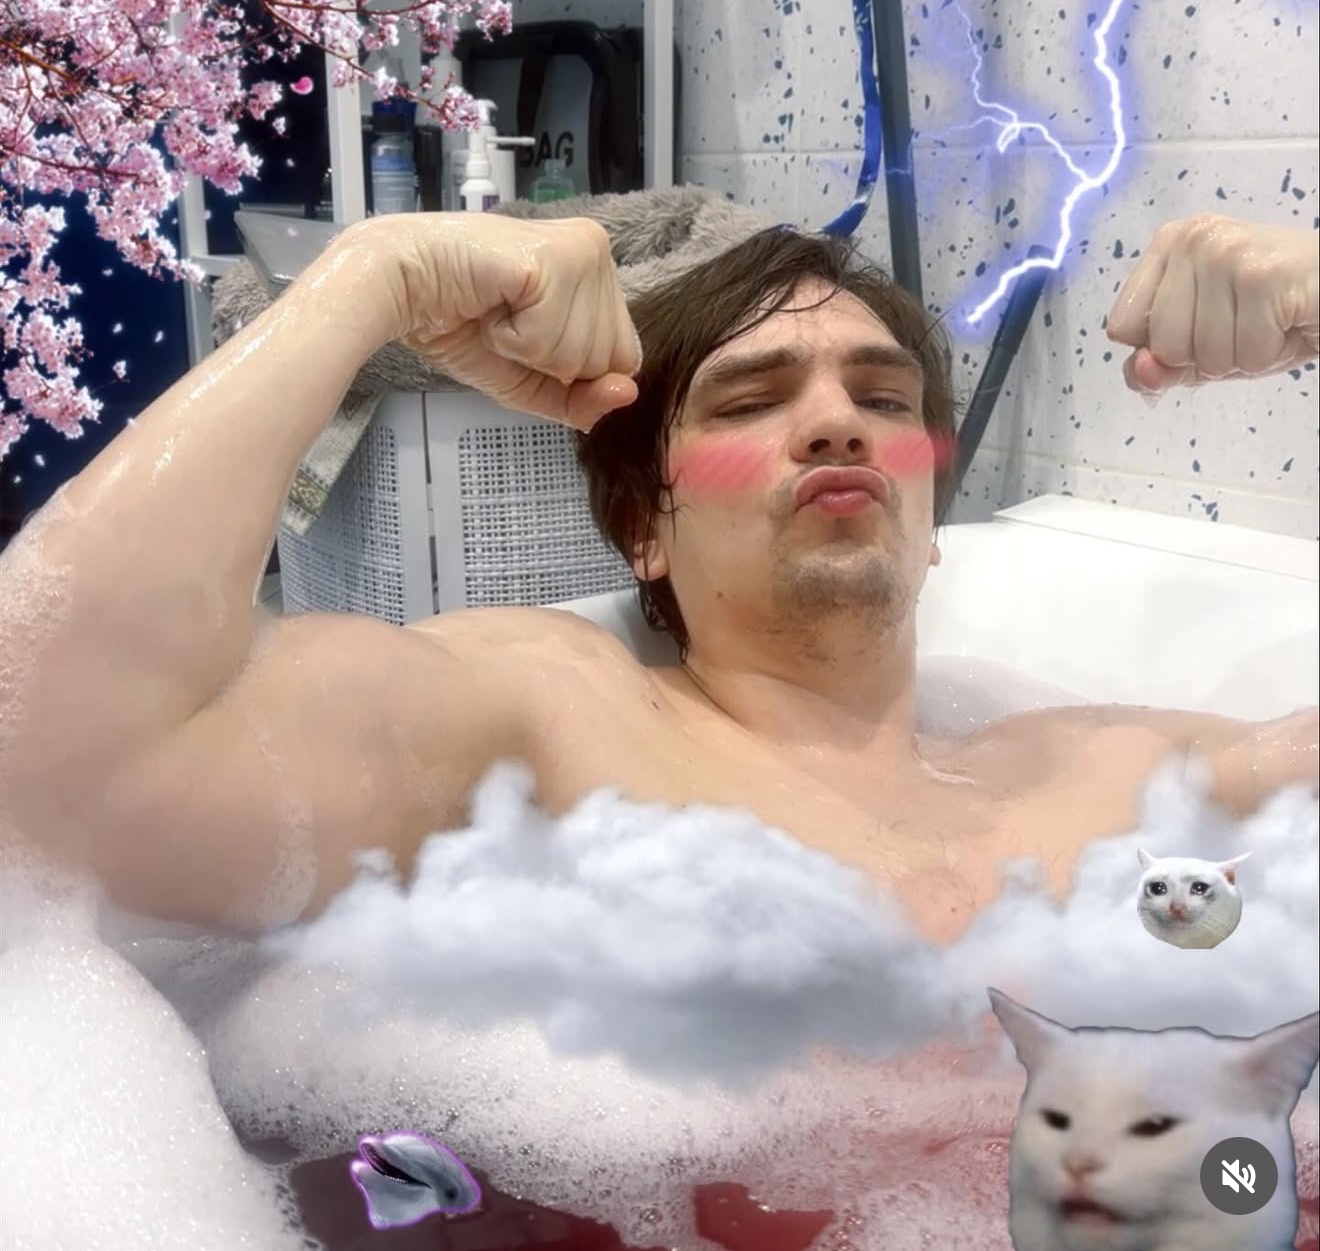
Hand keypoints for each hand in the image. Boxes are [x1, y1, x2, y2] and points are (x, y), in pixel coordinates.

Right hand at [338, 213, 641, 429]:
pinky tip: (490, 305)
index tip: (523, 333)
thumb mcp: (530, 378)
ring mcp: (583, 251)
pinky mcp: (558, 257)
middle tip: (507, 322)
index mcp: (598, 274)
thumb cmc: (458, 322)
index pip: (623, 359)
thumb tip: (627, 393)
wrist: (400, 285)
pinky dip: (513, 339)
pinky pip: (553, 341)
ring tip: (497, 312)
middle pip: (609, 360)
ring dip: (528, 348)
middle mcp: (599, 252)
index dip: (569, 369)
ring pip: (583, 354)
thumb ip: (581, 399)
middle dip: (550, 360)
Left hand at [1106, 214, 1318, 391]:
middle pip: (1163, 345)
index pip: (1121, 327)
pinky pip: (1248, 356)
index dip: (1160, 348)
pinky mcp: (1265, 276)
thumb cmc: (1275, 312)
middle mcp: (1193, 239)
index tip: (1202, 324)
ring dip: (1244, 357)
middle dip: (1208, 357)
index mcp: (1169, 245)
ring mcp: (1228, 253)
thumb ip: (1161, 364)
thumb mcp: (1205, 343)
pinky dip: (1272, 354)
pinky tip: (1289, 321)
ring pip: (1206, 356)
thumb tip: (1139, 372)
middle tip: (1247, 324)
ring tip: (1270, 322)